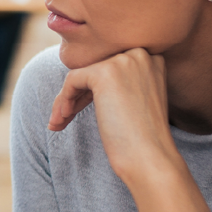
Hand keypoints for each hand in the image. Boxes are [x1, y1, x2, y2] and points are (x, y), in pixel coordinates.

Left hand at [48, 48, 208, 211]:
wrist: (150, 158)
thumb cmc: (142, 139)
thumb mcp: (135, 101)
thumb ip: (118, 84)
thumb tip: (80, 76)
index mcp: (152, 58)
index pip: (110, 67)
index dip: (91, 90)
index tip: (79, 111)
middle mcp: (140, 53)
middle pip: (94, 69)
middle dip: (76, 95)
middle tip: (63, 118)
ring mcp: (123, 61)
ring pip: (80, 75)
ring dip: (65, 100)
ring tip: (59, 123)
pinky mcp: (105, 73)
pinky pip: (72, 80)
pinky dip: (63, 100)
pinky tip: (63, 119)